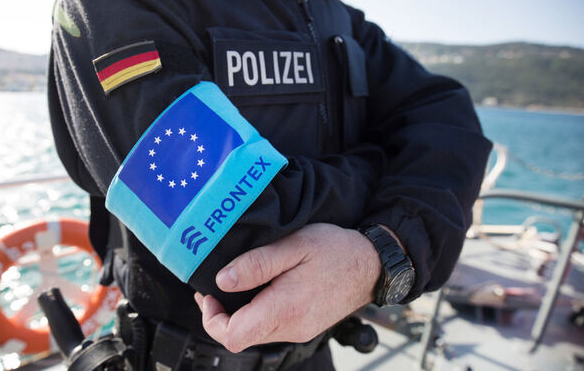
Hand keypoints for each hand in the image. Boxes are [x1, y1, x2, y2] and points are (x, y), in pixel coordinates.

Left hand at [193, 223, 380, 352]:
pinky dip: (257, 313)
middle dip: (221, 315)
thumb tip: (223, 281)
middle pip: (241, 337)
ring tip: (235, 284)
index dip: (212, 319)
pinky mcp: (304, 326)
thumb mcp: (294, 245)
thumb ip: (256, 264)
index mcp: (285, 309)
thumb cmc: (336, 251)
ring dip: (239, 314)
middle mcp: (291, 328)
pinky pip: (271, 327)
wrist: (373, 265)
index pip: (233, 335)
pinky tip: (258, 290)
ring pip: (255, 334)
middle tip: (215, 287)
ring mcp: (299, 330)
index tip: (209, 294)